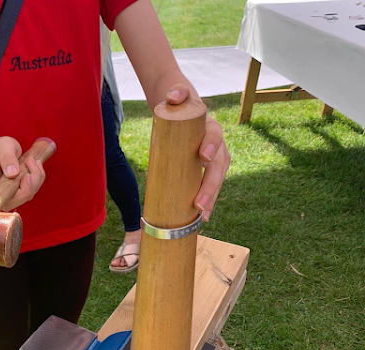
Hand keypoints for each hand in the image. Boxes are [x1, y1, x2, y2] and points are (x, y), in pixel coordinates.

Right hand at [0, 136, 45, 210]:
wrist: (2, 154)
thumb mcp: (2, 146)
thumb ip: (7, 157)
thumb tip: (13, 174)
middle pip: (11, 201)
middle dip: (27, 184)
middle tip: (29, 161)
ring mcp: (8, 196)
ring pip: (26, 195)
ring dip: (35, 176)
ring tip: (30, 159)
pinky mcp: (20, 195)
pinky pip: (34, 189)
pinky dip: (38, 176)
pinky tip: (34, 164)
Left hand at [166, 84, 230, 221]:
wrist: (178, 108)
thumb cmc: (176, 104)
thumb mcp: (175, 94)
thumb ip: (176, 91)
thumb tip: (173, 97)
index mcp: (209, 126)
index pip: (215, 136)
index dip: (212, 146)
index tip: (204, 157)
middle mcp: (215, 143)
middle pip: (218, 166)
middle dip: (211, 186)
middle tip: (200, 204)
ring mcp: (213, 157)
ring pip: (217, 178)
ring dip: (212, 198)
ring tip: (204, 215)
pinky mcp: (204, 168)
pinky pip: (209, 185)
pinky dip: (208, 200)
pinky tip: (203, 216)